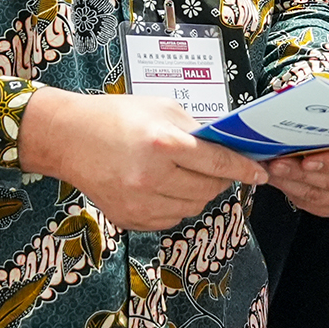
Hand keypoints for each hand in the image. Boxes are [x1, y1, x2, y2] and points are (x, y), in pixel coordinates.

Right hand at [20, 89, 270, 232]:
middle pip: (208, 189)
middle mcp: (152, 177)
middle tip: (213, 167)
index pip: (217, 162)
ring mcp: (139, 202)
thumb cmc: (116, 116)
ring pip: (192, 207)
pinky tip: (162, 186)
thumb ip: (195, 129)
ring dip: (198, 192)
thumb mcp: (160, 108)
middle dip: (219, 178)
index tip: (261, 174)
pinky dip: (176, 204)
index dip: (244, 169)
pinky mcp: (130, 218)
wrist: (68, 138)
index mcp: (162, 143)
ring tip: (182, 174)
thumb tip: (227, 147)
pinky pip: (170, 218)